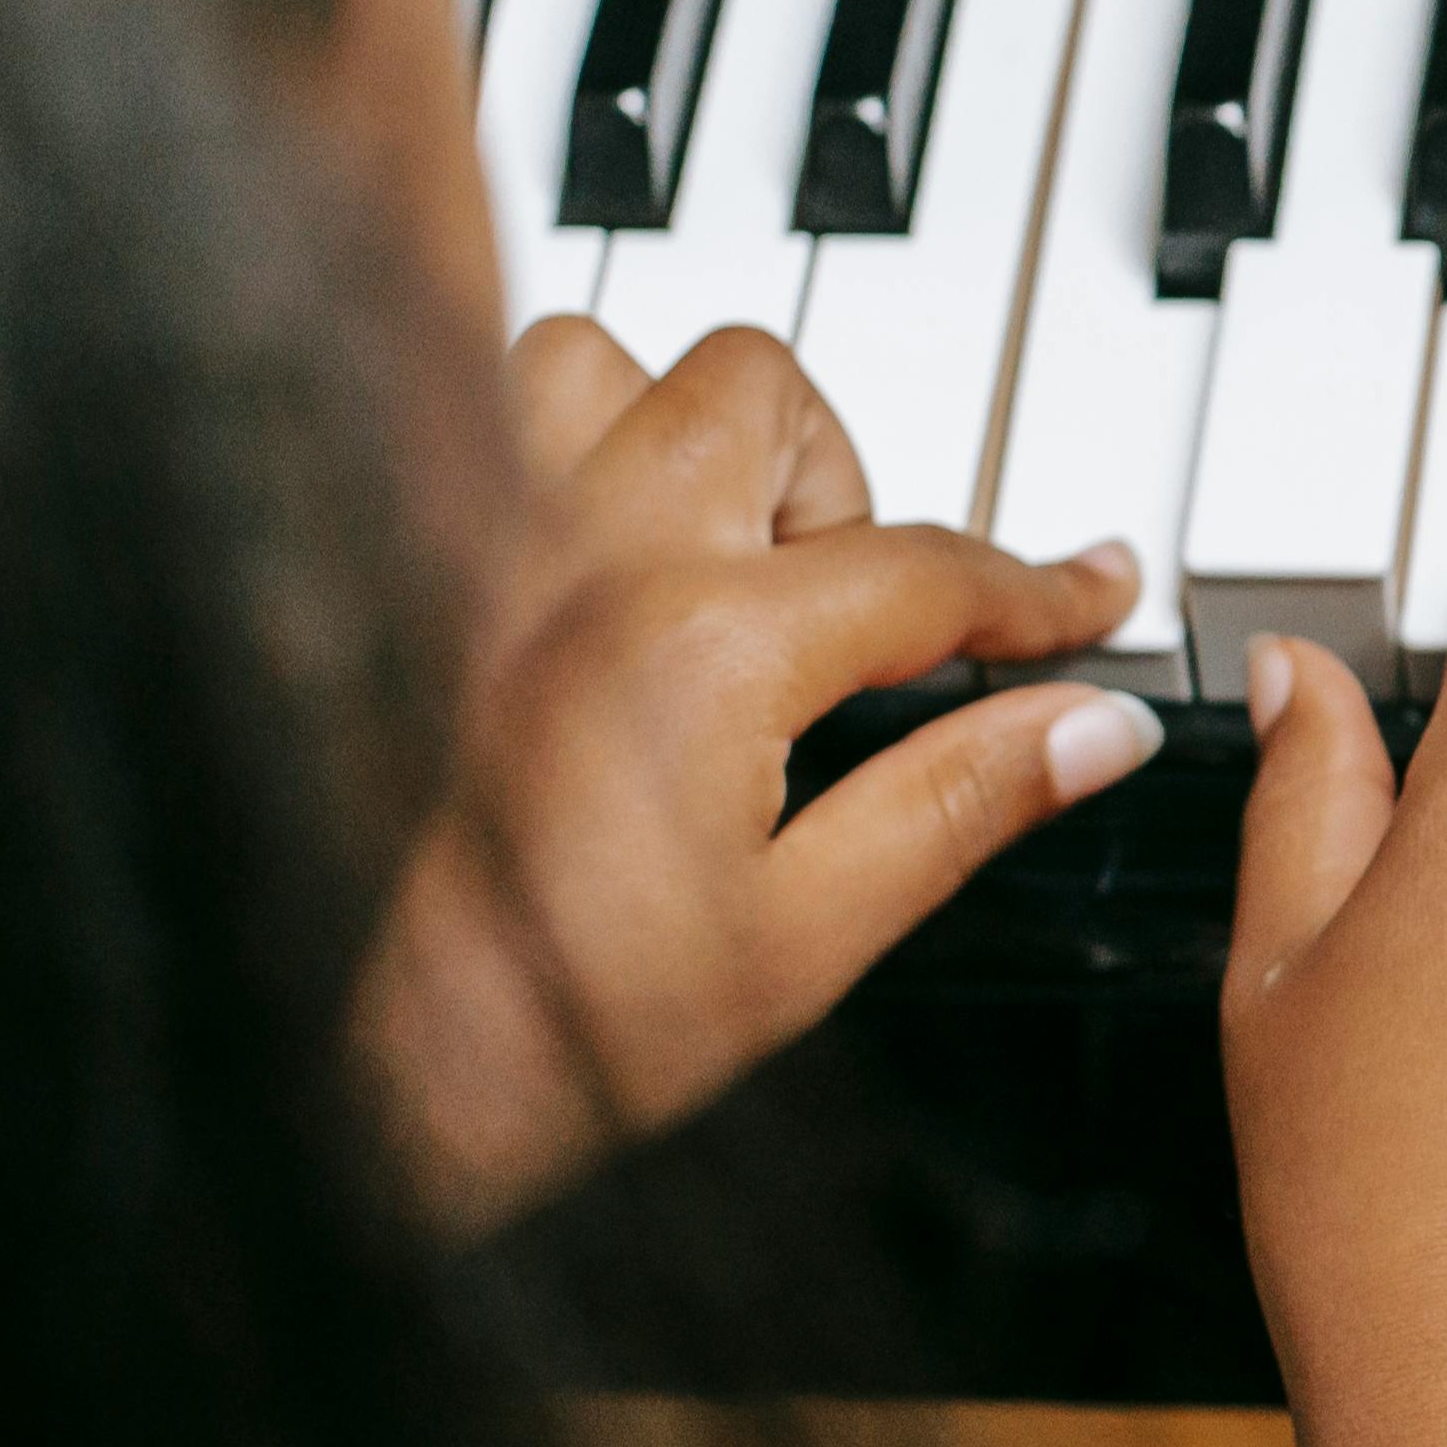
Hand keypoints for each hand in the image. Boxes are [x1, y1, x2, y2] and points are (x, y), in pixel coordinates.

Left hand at [357, 320, 1159, 1230]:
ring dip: (690, 437)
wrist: (354, 1078)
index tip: (1092, 596)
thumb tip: (1091, 729)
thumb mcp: (805, 936)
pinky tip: (598, 568)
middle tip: (858, 613)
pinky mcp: (402, 575)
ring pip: (608, 367)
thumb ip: (958, 801)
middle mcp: (583, 557)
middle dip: (845, 486)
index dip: (1036, 589)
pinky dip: (562, 455)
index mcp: (705, 647)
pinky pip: (480, 429)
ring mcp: (474, 547)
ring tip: (721, 557)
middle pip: (768, 396)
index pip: (928, 570)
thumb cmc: (547, 1031)